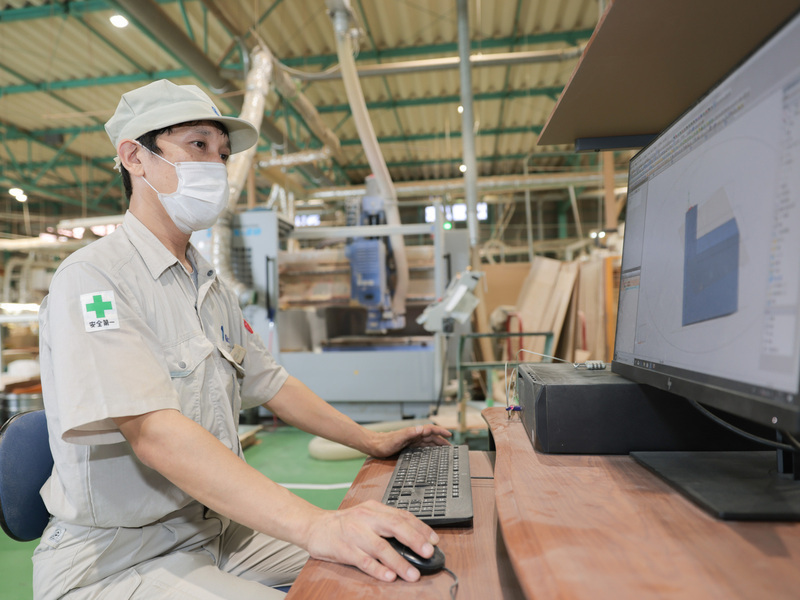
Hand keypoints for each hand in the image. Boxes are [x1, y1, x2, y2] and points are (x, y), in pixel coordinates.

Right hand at [305, 500, 439, 581]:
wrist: (315, 526)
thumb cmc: (345, 524)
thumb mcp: (367, 516)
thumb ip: (387, 523)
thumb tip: (415, 538)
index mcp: (374, 509)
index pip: (402, 516)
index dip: (420, 528)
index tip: (434, 540)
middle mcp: (366, 518)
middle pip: (394, 526)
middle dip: (414, 540)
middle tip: (428, 553)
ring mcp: (354, 533)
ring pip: (380, 547)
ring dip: (399, 561)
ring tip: (412, 574)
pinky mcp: (344, 549)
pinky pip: (363, 560)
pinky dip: (377, 569)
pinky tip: (389, 576)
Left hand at [368, 424, 451, 457]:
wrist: (375, 446)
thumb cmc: (385, 443)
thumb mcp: (397, 438)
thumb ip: (409, 433)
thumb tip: (421, 428)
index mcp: (413, 432)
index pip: (430, 429)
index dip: (440, 431)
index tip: (449, 434)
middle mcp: (414, 435)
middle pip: (431, 436)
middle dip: (442, 440)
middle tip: (451, 447)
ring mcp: (412, 441)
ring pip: (428, 442)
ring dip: (437, 445)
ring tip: (445, 451)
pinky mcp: (409, 446)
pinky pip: (422, 447)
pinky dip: (430, 449)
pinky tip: (432, 454)